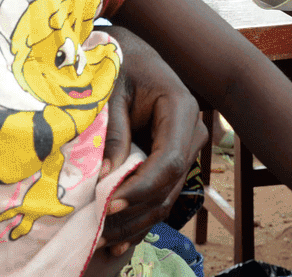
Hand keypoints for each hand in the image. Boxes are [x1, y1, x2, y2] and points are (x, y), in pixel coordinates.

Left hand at [98, 26, 207, 253]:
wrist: (132, 51)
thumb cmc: (119, 63)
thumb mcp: (111, 92)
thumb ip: (112, 133)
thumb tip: (106, 178)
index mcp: (182, 109)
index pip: (169, 161)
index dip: (141, 187)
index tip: (109, 204)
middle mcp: (192, 131)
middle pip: (170, 184)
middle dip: (135, 211)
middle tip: (99, 232)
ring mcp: (186, 147)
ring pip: (167, 195)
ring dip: (136, 221)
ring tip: (104, 240)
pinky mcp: (173, 158)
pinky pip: (161, 192)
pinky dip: (141, 215)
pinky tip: (121, 240)